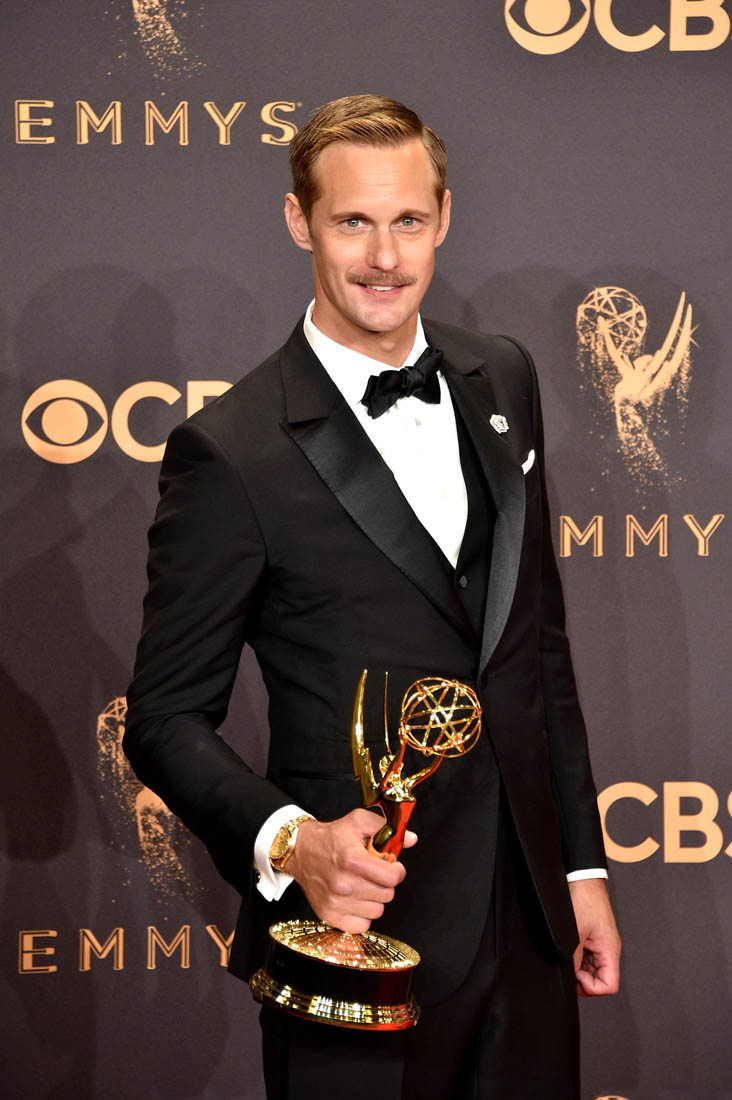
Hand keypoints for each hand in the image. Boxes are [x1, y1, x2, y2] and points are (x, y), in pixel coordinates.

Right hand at [286, 808, 416, 933]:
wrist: (301, 851)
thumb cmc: (332, 837)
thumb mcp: (359, 821)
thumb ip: (386, 828)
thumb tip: (411, 839)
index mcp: (352, 860)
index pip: (392, 877)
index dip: (397, 870)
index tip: (391, 866)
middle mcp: (344, 884)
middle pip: (387, 895)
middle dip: (385, 883)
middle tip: (374, 873)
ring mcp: (336, 902)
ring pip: (377, 911)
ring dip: (375, 899)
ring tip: (363, 885)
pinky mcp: (329, 915)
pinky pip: (362, 926)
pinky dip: (363, 915)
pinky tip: (356, 900)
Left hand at [568, 878, 620, 997]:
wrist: (582, 878)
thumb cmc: (585, 898)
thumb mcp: (575, 932)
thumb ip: (573, 958)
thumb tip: (568, 976)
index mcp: (609, 950)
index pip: (609, 985)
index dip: (591, 987)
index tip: (575, 976)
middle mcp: (607, 948)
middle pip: (600, 979)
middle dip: (582, 978)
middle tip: (568, 967)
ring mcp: (600, 943)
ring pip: (591, 969)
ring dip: (578, 967)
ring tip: (567, 953)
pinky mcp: (592, 937)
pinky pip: (586, 956)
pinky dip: (576, 956)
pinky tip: (568, 946)